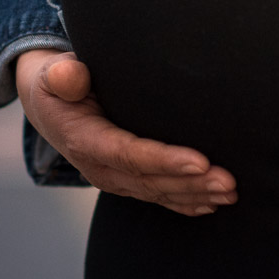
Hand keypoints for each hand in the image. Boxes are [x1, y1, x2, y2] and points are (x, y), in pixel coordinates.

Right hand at [15, 48, 237, 215]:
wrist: (48, 106)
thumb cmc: (56, 84)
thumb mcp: (52, 74)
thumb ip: (63, 76)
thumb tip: (71, 75)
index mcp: (84, 141)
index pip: (129, 155)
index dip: (165, 160)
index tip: (199, 161)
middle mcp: (100, 167)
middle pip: (150, 181)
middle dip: (192, 183)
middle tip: (228, 181)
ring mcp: (113, 178)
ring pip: (158, 192)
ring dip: (195, 195)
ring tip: (230, 192)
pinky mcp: (125, 180)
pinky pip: (156, 196)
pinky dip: (184, 202)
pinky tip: (210, 205)